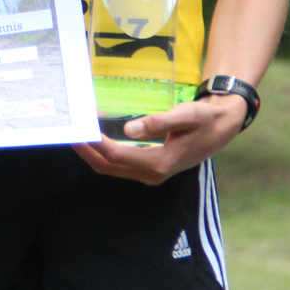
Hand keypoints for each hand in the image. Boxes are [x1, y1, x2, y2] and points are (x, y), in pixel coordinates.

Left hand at [72, 94, 246, 185]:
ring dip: (93, 152)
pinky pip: (120, 164)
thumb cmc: (204, 118)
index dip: (95, 143)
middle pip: (108, 166)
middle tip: (68, 131)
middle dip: (86, 151)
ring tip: (77, 132)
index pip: (116, 155)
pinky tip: (97, 136)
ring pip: (112, 168)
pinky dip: (105, 152)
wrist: (222, 128)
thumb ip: (158, 122)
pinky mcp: (150, 168)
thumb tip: (129, 129)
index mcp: (159, 163)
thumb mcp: (186, 115)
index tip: (79, 129)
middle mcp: (152, 174)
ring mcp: (150, 174)